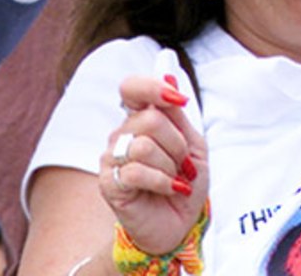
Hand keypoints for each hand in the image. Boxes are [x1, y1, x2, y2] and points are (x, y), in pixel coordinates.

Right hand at [99, 72, 208, 256]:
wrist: (178, 226)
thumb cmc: (184, 184)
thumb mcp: (192, 145)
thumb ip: (178, 116)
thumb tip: (170, 75)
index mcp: (139, 120)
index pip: (131, 87)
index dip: (153, 87)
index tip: (179, 100)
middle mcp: (121, 134)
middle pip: (150, 119)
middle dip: (178, 144)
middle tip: (183, 165)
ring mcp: (111, 158)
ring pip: (143, 146)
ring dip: (171, 166)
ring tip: (175, 180)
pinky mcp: (109, 183)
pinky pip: (136, 172)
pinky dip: (162, 182)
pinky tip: (171, 190)